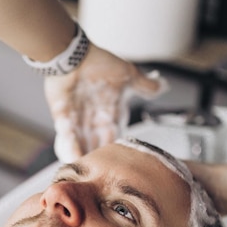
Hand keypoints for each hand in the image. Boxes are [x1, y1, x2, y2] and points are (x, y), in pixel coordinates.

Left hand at [44, 43, 167, 161]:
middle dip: (101, 155)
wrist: (74, 53)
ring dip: (85, 155)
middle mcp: (93, 117)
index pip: (114, 133)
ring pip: (83, 142)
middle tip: (104, 172)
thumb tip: (164, 86)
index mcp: (109, 110)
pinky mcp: (62, 116)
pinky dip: (70, 146)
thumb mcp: (127, 74)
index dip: (116, 145)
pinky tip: (73, 159)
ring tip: (88, 171)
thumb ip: (145, 84)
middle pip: (98, 141)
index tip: (121, 161)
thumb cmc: (99, 62)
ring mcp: (77, 118)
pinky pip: (67, 135)